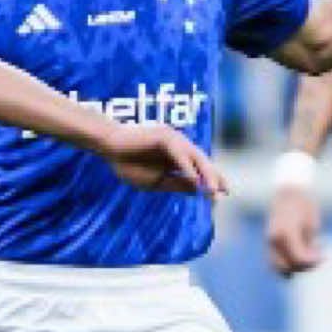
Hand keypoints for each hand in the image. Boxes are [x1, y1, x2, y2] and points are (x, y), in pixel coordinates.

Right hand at [101, 122, 226, 197]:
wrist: (108, 148)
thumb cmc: (128, 164)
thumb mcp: (156, 181)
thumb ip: (177, 183)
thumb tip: (199, 189)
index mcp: (177, 155)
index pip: (199, 167)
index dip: (211, 179)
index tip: (222, 194)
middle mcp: (179, 145)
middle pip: (202, 161)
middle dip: (213, 177)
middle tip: (222, 193)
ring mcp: (174, 139)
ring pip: (195, 157)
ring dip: (206, 173)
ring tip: (213, 190)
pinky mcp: (165, 136)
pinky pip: (181, 155)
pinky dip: (188, 168)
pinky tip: (194, 180)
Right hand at [267, 184, 321, 274]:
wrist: (289, 193)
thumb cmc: (304, 207)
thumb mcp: (312, 226)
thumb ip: (310, 246)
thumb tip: (312, 263)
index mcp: (286, 232)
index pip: (299, 258)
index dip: (313, 261)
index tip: (324, 256)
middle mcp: (273, 239)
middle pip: (287, 266)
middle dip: (304, 266)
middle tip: (317, 257)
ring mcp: (268, 242)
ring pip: (277, 267)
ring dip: (293, 268)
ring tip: (307, 256)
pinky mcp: (268, 243)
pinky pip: (273, 262)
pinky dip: (285, 266)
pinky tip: (297, 258)